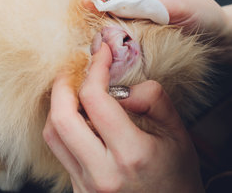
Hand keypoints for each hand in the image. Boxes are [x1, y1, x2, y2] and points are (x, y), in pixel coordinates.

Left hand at [43, 43, 204, 191]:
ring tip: (73, 90)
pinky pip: (60, 151)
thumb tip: (122, 86)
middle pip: (61, 117)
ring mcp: (86, 184)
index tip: (101, 54)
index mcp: (132, 155)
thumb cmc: (177, 176)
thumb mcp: (178, 135)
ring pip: (53, 134)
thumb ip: (154, 100)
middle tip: (74, 69)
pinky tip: (80, 118)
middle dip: (62, 84)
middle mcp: (103, 172)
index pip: (95, 99)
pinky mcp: (78, 190)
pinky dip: (64, 126)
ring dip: (58, 105)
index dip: (95, 68)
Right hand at [88, 0, 225, 34]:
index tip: (100, 0)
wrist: (214, 38)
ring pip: (93, 11)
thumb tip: (105, 1)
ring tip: (109, 37)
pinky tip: (112, 45)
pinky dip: (102, 36)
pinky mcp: (122, 29)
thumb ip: (143, 1)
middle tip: (101, 23)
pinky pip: (102, 29)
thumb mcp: (178, 4)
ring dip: (95, 23)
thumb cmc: (202, 13)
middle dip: (90, 5)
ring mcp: (121, 10)